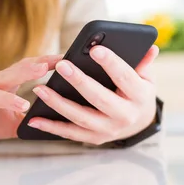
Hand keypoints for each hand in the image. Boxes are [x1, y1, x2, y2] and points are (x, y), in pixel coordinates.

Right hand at [0, 55, 62, 152]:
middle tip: (43, 68)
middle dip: (25, 71)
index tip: (60, 59)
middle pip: (6, 76)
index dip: (40, 62)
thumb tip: (56, 116)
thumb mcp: (12, 120)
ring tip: (23, 105)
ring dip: (7, 99)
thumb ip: (30, 116)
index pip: (21, 68)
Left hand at [27, 45, 158, 145]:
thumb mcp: (146, 77)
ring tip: (40, 89)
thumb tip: (149, 46)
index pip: (125, 77)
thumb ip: (143, 62)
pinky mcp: (94, 138)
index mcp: (140, 97)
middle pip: (99, 98)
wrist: (139, 123)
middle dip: (79, 81)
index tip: (95, 49)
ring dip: (58, 103)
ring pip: (80, 117)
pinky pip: (69, 133)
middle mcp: (124, 116)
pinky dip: (50, 127)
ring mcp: (108, 130)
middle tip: (61, 65)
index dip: (111, 63)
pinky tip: (33, 119)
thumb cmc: (137, 91)